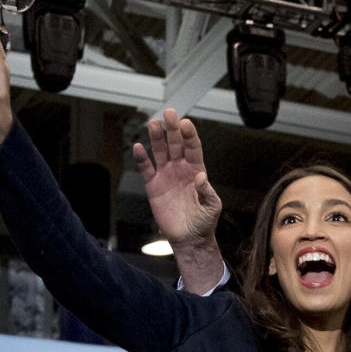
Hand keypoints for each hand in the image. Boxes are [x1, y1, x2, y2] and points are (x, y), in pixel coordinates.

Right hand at [132, 108, 221, 245]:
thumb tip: (201, 178)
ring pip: (160, 152)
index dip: (189, 135)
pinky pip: (146, 169)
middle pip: (175, 144)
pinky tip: (138, 147)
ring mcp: (166, 175)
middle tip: (169, 113)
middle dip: (172, 129)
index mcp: (197, 170)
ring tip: (154, 123)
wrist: (189, 238)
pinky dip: (142, 158)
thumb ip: (208, 192)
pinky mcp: (153, 186)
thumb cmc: (204, 222)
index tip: (185, 123)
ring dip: (157, 138)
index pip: (193, 148)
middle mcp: (181, 169)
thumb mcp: (212, 207)